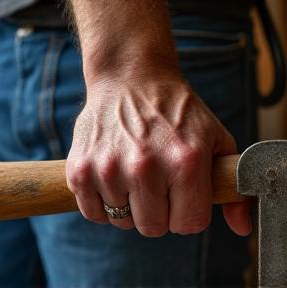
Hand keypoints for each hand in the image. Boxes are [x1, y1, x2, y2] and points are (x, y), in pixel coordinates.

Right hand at [66, 0, 250, 236]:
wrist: (131, 79)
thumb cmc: (175, 111)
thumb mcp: (215, 138)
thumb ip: (232, 186)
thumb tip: (241, 227)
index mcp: (185, 162)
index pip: (189, 225)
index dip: (186, 213)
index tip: (180, 196)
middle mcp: (145, 167)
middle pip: (153, 227)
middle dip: (158, 212)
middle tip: (155, 184)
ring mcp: (108, 168)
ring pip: (122, 221)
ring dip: (130, 204)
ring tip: (132, 172)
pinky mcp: (80, 169)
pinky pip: (93, 212)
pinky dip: (104, 202)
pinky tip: (113, 176)